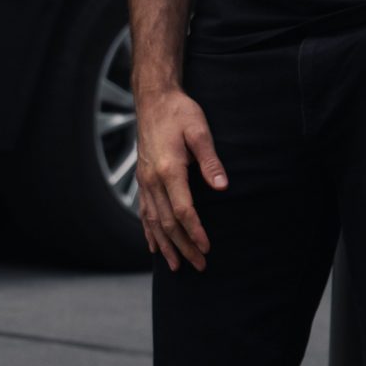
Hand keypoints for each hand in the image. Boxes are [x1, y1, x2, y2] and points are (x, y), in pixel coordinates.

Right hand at [136, 85, 227, 272]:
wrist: (153, 99)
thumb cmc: (179, 112)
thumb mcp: (199, 130)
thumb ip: (210, 160)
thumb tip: (222, 186)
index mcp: (169, 169)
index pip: (182, 210)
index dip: (195, 231)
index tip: (207, 247)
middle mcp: (152, 179)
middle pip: (167, 222)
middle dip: (183, 246)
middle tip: (199, 265)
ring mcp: (145, 180)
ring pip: (153, 221)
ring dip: (165, 245)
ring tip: (177, 266)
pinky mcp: (143, 178)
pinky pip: (143, 211)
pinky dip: (149, 232)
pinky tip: (154, 247)